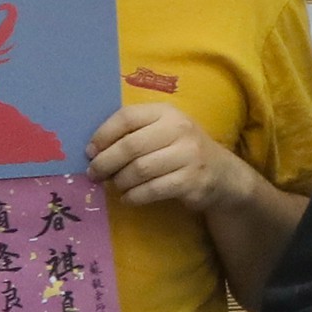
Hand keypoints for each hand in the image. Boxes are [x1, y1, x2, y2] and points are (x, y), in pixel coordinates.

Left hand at [90, 98, 252, 215]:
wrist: (222, 173)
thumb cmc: (181, 150)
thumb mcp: (163, 131)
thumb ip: (133, 132)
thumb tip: (93, 152)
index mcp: (167, 112)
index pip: (126, 117)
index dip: (103, 135)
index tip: (90, 152)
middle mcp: (180, 130)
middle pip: (130, 146)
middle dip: (105, 163)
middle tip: (94, 175)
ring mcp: (188, 155)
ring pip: (139, 170)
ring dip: (119, 182)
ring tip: (114, 186)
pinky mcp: (192, 181)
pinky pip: (151, 190)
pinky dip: (133, 196)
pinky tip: (128, 198)